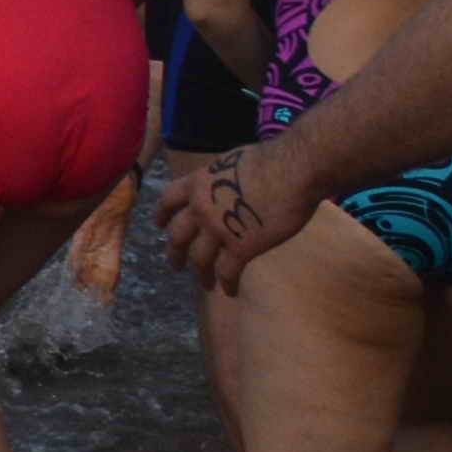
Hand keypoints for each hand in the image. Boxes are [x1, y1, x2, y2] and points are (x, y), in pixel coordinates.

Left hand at [163, 147, 288, 292]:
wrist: (292, 170)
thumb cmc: (272, 159)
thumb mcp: (231, 163)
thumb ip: (222, 179)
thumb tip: (227, 184)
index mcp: (197, 182)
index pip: (168, 200)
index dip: (162, 214)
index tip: (159, 226)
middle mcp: (200, 207)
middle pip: (178, 235)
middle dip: (174, 252)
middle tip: (174, 264)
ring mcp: (218, 229)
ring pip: (199, 259)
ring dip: (200, 275)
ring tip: (204, 285)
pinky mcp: (241, 247)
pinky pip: (227, 272)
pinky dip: (227, 284)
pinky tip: (230, 291)